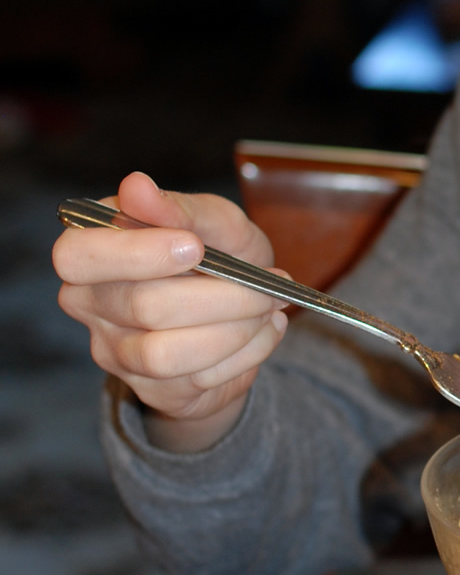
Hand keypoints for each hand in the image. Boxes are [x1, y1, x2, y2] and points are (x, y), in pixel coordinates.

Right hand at [54, 171, 288, 452]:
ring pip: (166, 353)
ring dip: (237, 328)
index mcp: (92, 250)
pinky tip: (264, 329)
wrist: (245, 311)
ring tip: (268, 306)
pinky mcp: (150, 388)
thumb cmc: (220, 253)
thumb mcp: (215, 221)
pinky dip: (247, 352)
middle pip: (142, 306)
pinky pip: (197, 380)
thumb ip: (179, 207)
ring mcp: (114, 351)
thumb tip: (136, 186)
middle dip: (223, 294)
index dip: (134, 254)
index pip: (76, 256)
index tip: (195, 246)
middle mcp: (90, 303)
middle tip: (268, 281)